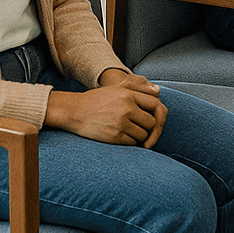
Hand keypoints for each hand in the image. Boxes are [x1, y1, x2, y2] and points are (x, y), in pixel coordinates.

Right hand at [46, 73, 166, 146]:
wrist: (75, 111)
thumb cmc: (97, 100)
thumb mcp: (117, 89)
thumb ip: (137, 91)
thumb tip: (158, 91)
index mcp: (129, 95)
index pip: (155, 105)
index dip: (158, 114)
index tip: (154, 120)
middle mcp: (127, 108)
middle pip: (151, 123)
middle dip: (147, 127)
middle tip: (139, 128)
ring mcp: (121, 123)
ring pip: (143, 135)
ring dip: (139, 136)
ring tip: (128, 131)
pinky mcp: (114, 136)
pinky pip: (132, 143)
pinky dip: (129, 142)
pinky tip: (121, 136)